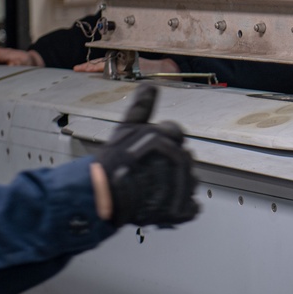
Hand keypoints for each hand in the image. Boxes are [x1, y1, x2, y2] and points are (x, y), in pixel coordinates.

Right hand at [95, 84, 198, 228]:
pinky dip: (180, 209)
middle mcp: (177, 159)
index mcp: (166, 137)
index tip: (150, 153)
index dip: (164, 143)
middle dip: (170, 165)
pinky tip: (162, 206)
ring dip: (176, 186)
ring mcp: (181, 185)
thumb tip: (150, 85)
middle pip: (185, 159)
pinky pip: (191, 208)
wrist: (102, 195)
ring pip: (190, 182)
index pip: (177, 134)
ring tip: (152, 190)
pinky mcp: (180, 209)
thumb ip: (141, 107)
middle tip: (147, 173)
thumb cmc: (112, 162)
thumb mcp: (125, 128)